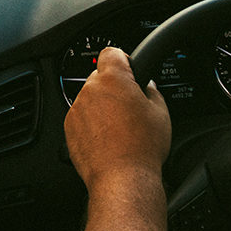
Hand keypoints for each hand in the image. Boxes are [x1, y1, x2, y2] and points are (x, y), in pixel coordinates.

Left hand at [65, 47, 170, 190]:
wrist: (123, 177)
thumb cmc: (143, 147)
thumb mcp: (161, 113)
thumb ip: (152, 91)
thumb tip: (147, 87)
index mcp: (113, 79)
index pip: (111, 52)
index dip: (122, 59)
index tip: (129, 69)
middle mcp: (90, 89)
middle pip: (100, 77)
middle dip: (113, 87)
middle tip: (130, 106)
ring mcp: (77, 108)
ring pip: (90, 98)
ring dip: (101, 106)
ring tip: (120, 128)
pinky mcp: (69, 126)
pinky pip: (81, 116)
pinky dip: (91, 123)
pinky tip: (108, 138)